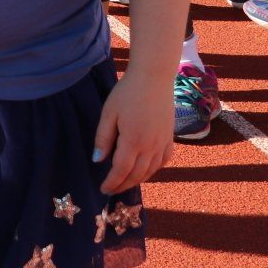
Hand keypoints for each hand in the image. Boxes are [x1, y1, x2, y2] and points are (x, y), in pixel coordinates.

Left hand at [94, 69, 174, 194]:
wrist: (154, 78)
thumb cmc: (127, 93)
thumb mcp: (109, 113)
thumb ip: (103, 138)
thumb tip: (97, 160)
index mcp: (133, 141)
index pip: (121, 170)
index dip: (112, 182)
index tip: (103, 190)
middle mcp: (151, 146)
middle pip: (137, 174)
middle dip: (123, 185)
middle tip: (112, 190)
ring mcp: (163, 143)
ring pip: (152, 170)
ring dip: (138, 180)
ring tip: (125, 183)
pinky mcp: (170, 138)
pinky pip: (164, 161)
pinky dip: (154, 170)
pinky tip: (146, 170)